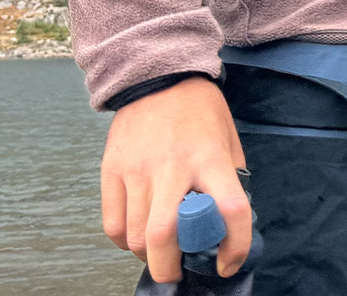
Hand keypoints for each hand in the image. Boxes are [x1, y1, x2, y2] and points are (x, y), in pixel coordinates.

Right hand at [100, 75, 251, 280]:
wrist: (159, 76)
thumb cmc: (199, 111)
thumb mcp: (228, 139)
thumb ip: (230, 180)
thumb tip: (226, 226)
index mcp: (211, 158)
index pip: (231, 210)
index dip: (234, 246)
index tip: (227, 264)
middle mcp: (173, 166)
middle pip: (165, 236)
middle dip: (170, 269)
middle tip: (177, 271)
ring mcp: (137, 169)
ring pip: (135, 237)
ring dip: (148, 256)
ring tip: (159, 251)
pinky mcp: (111, 169)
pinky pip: (112, 225)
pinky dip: (124, 242)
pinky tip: (137, 234)